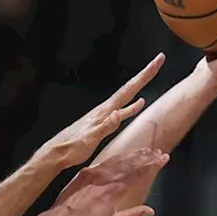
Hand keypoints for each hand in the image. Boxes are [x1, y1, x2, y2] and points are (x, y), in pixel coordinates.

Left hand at [36, 53, 165, 168]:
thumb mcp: (89, 138)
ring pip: (127, 97)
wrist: (57, 153)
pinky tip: (138, 105)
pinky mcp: (102, 123)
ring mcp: (103, 115)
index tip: (158, 60)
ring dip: (139, 86)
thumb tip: (119, 113)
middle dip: (145, 74)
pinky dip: (132, 106)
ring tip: (150, 76)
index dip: (145, 75)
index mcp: (104, 111)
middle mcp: (105, 109)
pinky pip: (122, 110)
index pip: (129, 89)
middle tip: (159, 60)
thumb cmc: (71, 148)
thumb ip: (105, 126)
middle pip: (129, 88)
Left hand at [41, 148, 167, 215]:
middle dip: (147, 157)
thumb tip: (150, 211)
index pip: (140, 173)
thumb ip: (133, 214)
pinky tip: (124, 156)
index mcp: (116, 189)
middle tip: (158, 152)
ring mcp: (96, 173)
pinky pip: (106, 161)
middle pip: (132, 163)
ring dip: (134, 154)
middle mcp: (108, 177)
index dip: (153, 165)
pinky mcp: (86, 172)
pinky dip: (117, 157)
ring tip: (146, 151)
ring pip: (119, 159)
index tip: (164, 158)